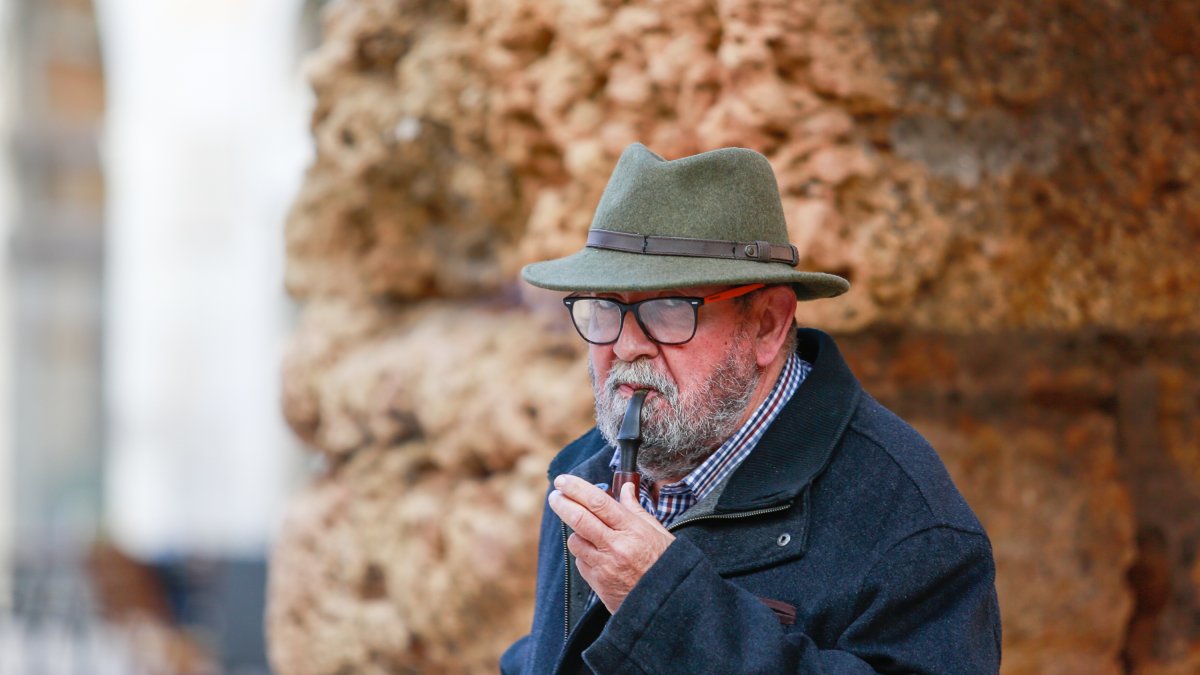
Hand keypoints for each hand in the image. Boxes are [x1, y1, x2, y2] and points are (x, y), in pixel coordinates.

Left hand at [547, 474, 675, 612]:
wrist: (667, 601)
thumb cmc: (665, 563)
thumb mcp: (657, 531)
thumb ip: (635, 509)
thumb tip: (626, 487)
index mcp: (633, 529)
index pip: (598, 502)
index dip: (576, 488)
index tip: (564, 481)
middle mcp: (617, 546)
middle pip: (579, 519)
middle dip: (562, 503)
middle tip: (555, 495)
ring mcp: (605, 566)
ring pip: (576, 541)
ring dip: (576, 533)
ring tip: (587, 531)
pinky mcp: (598, 583)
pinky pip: (581, 562)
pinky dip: (584, 554)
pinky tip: (597, 554)